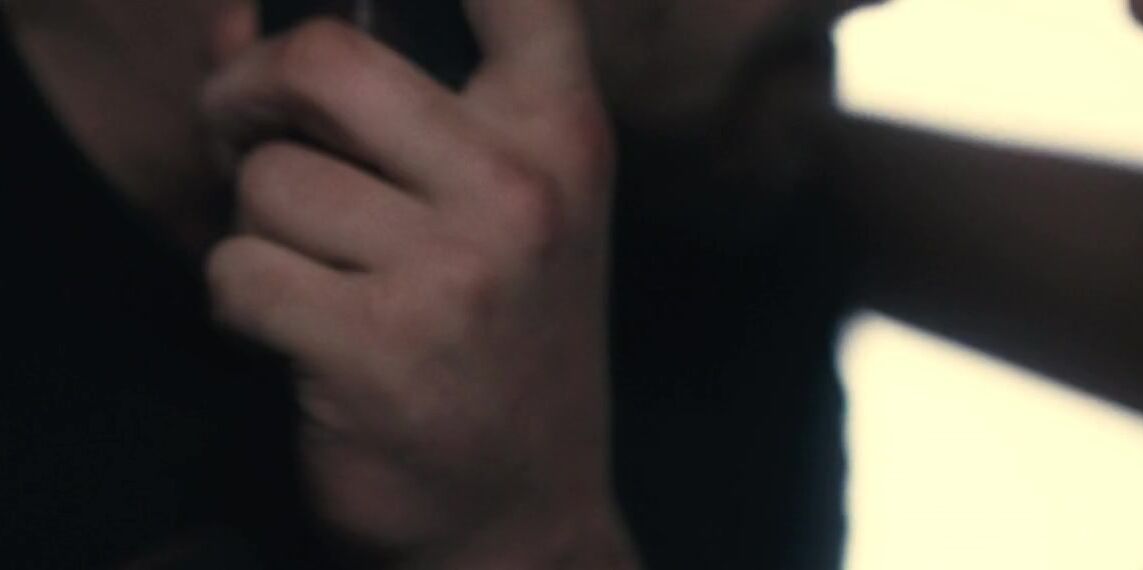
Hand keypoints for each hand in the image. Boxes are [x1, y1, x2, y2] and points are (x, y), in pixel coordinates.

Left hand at [201, 2, 633, 566]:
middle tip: (243, 130)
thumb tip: (228, 20)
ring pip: (267, 181)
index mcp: (561, 135)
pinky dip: (240, 302)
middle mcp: (521, 189)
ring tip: (313, 272)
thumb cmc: (500, 341)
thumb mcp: (489, 210)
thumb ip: (382, 106)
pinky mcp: (377, 347)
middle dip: (248, 94)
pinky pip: (237, 269)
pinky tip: (294, 333)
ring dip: (258, 227)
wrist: (525, 507)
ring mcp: (455, 269)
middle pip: (324, 59)